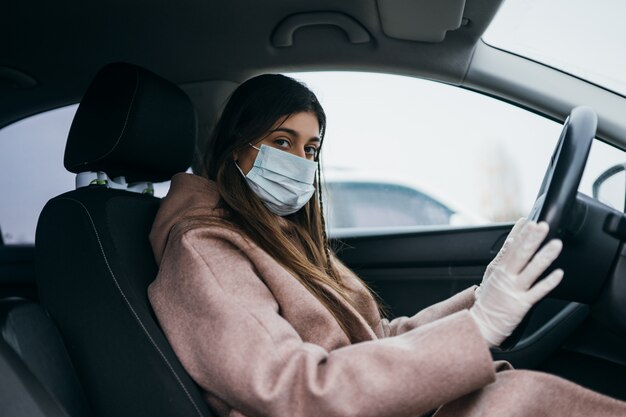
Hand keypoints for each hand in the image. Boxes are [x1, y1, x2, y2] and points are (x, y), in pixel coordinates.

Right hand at [470, 221, 563, 346]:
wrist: (480, 325)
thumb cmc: (487, 303)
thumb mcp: (490, 278)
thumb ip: (502, 262)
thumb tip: (511, 244)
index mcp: (498, 270)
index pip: (509, 247)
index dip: (519, 233)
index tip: (528, 220)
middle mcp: (505, 277)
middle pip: (520, 254)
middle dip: (532, 238)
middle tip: (543, 225)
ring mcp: (513, 290)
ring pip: (532, 270)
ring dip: (544, 256)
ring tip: (556, 244)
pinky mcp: (521, 304)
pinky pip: (538, 291)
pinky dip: (549, 282)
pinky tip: (558, 274)